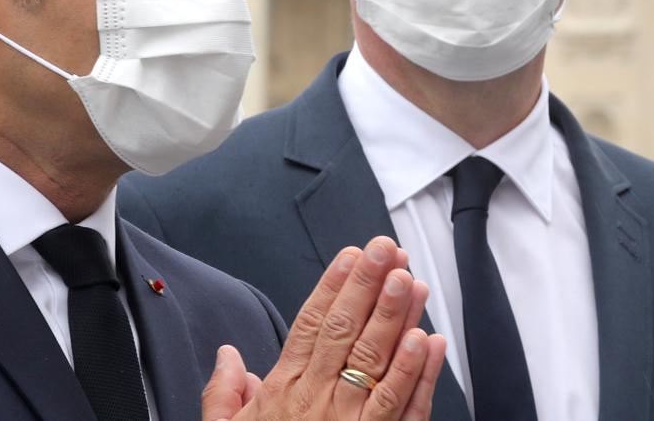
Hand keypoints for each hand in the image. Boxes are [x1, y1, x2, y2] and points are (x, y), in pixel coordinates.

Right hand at [202, 236, 447, 419]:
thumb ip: (223, 395)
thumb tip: (227, 356)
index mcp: (284, 393)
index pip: (311, 326)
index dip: (332, 287)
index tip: (350, 255)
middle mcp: (319, 403)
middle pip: (347, 333)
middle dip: (368, 286)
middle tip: (386, 250)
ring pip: (378, 363)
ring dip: (397, 318)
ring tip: (411, 282)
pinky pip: (402, 409)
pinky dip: (419, 375)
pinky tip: (429, 343)